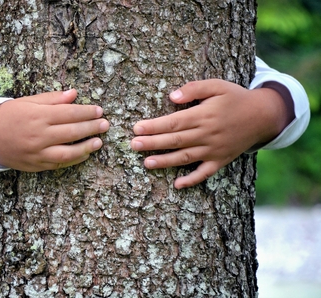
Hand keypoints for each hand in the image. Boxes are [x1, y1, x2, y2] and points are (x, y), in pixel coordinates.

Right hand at [0, 89, 109, 171]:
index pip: (69, 113)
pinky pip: (59, 164)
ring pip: (68, 152)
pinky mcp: (35, 165)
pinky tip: (84, 154)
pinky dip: (73, 160)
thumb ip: (52, 99)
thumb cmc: (7, 115)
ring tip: (99, 142)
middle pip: (72, 131)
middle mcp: (39, 135)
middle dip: (91, 127)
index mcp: (38, 116)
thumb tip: (74, 94)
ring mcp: (37, 152)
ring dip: (86, 147)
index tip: (99, 110)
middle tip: (105, 124)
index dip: (87, 112)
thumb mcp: (27, 101)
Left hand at [130, 79, 293, 188]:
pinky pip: (205, 173)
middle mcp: (207, 134)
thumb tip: (171, 97)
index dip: (154, 126)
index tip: (137, 128)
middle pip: (175, 140)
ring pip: (186, 157)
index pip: (174, 122)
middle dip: (153, 143)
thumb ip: (194, 89)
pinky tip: (177, 185)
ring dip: (165, 161)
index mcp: (204, 115)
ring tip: (147, 163)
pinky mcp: (221, 160)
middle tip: (133, 145)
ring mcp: (214, 150)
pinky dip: (192, 180)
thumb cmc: (235, 98)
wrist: (263, 115)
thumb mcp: (216, 85)